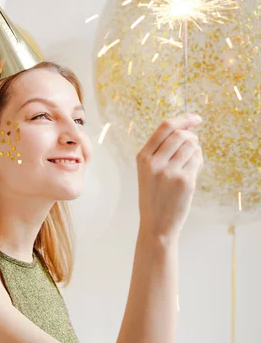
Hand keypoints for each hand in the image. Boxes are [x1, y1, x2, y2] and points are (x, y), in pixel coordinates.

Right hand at [136, 112, 203, 243]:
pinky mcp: (184, 181)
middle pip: (180, 135)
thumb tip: (186, 131)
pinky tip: (193, 171)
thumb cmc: (154, 196)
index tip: (195, 118)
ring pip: (191, 147)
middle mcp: (154, 163)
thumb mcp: (147, 172)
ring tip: (192, 162)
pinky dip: (199, 162)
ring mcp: (169, 172)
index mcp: (143, 157)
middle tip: (194, 144)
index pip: (164, 128)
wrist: (156, 224)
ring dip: (196, 150)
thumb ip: (160, 151)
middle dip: (192, 137)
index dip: (183, 119)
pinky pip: (197, 160)